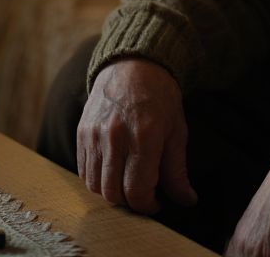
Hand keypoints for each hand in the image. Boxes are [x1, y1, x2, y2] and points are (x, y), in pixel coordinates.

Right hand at [76, 58, 196, 213]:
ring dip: (112, 193)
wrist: (134, 64)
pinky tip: (113, 171)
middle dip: (129, 202)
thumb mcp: (177, 131)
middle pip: (113, 193)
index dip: (147, 206)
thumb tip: (187, 201)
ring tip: (127, 182)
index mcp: (144, 136)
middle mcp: (115, 136)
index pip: (137, 190)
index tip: (156, 203)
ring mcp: (94, 134)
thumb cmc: (160, 97)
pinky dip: (97, 179)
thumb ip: (177, 170)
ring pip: (95, 186)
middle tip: (143, 193)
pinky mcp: (82, 132)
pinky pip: (83, 170)